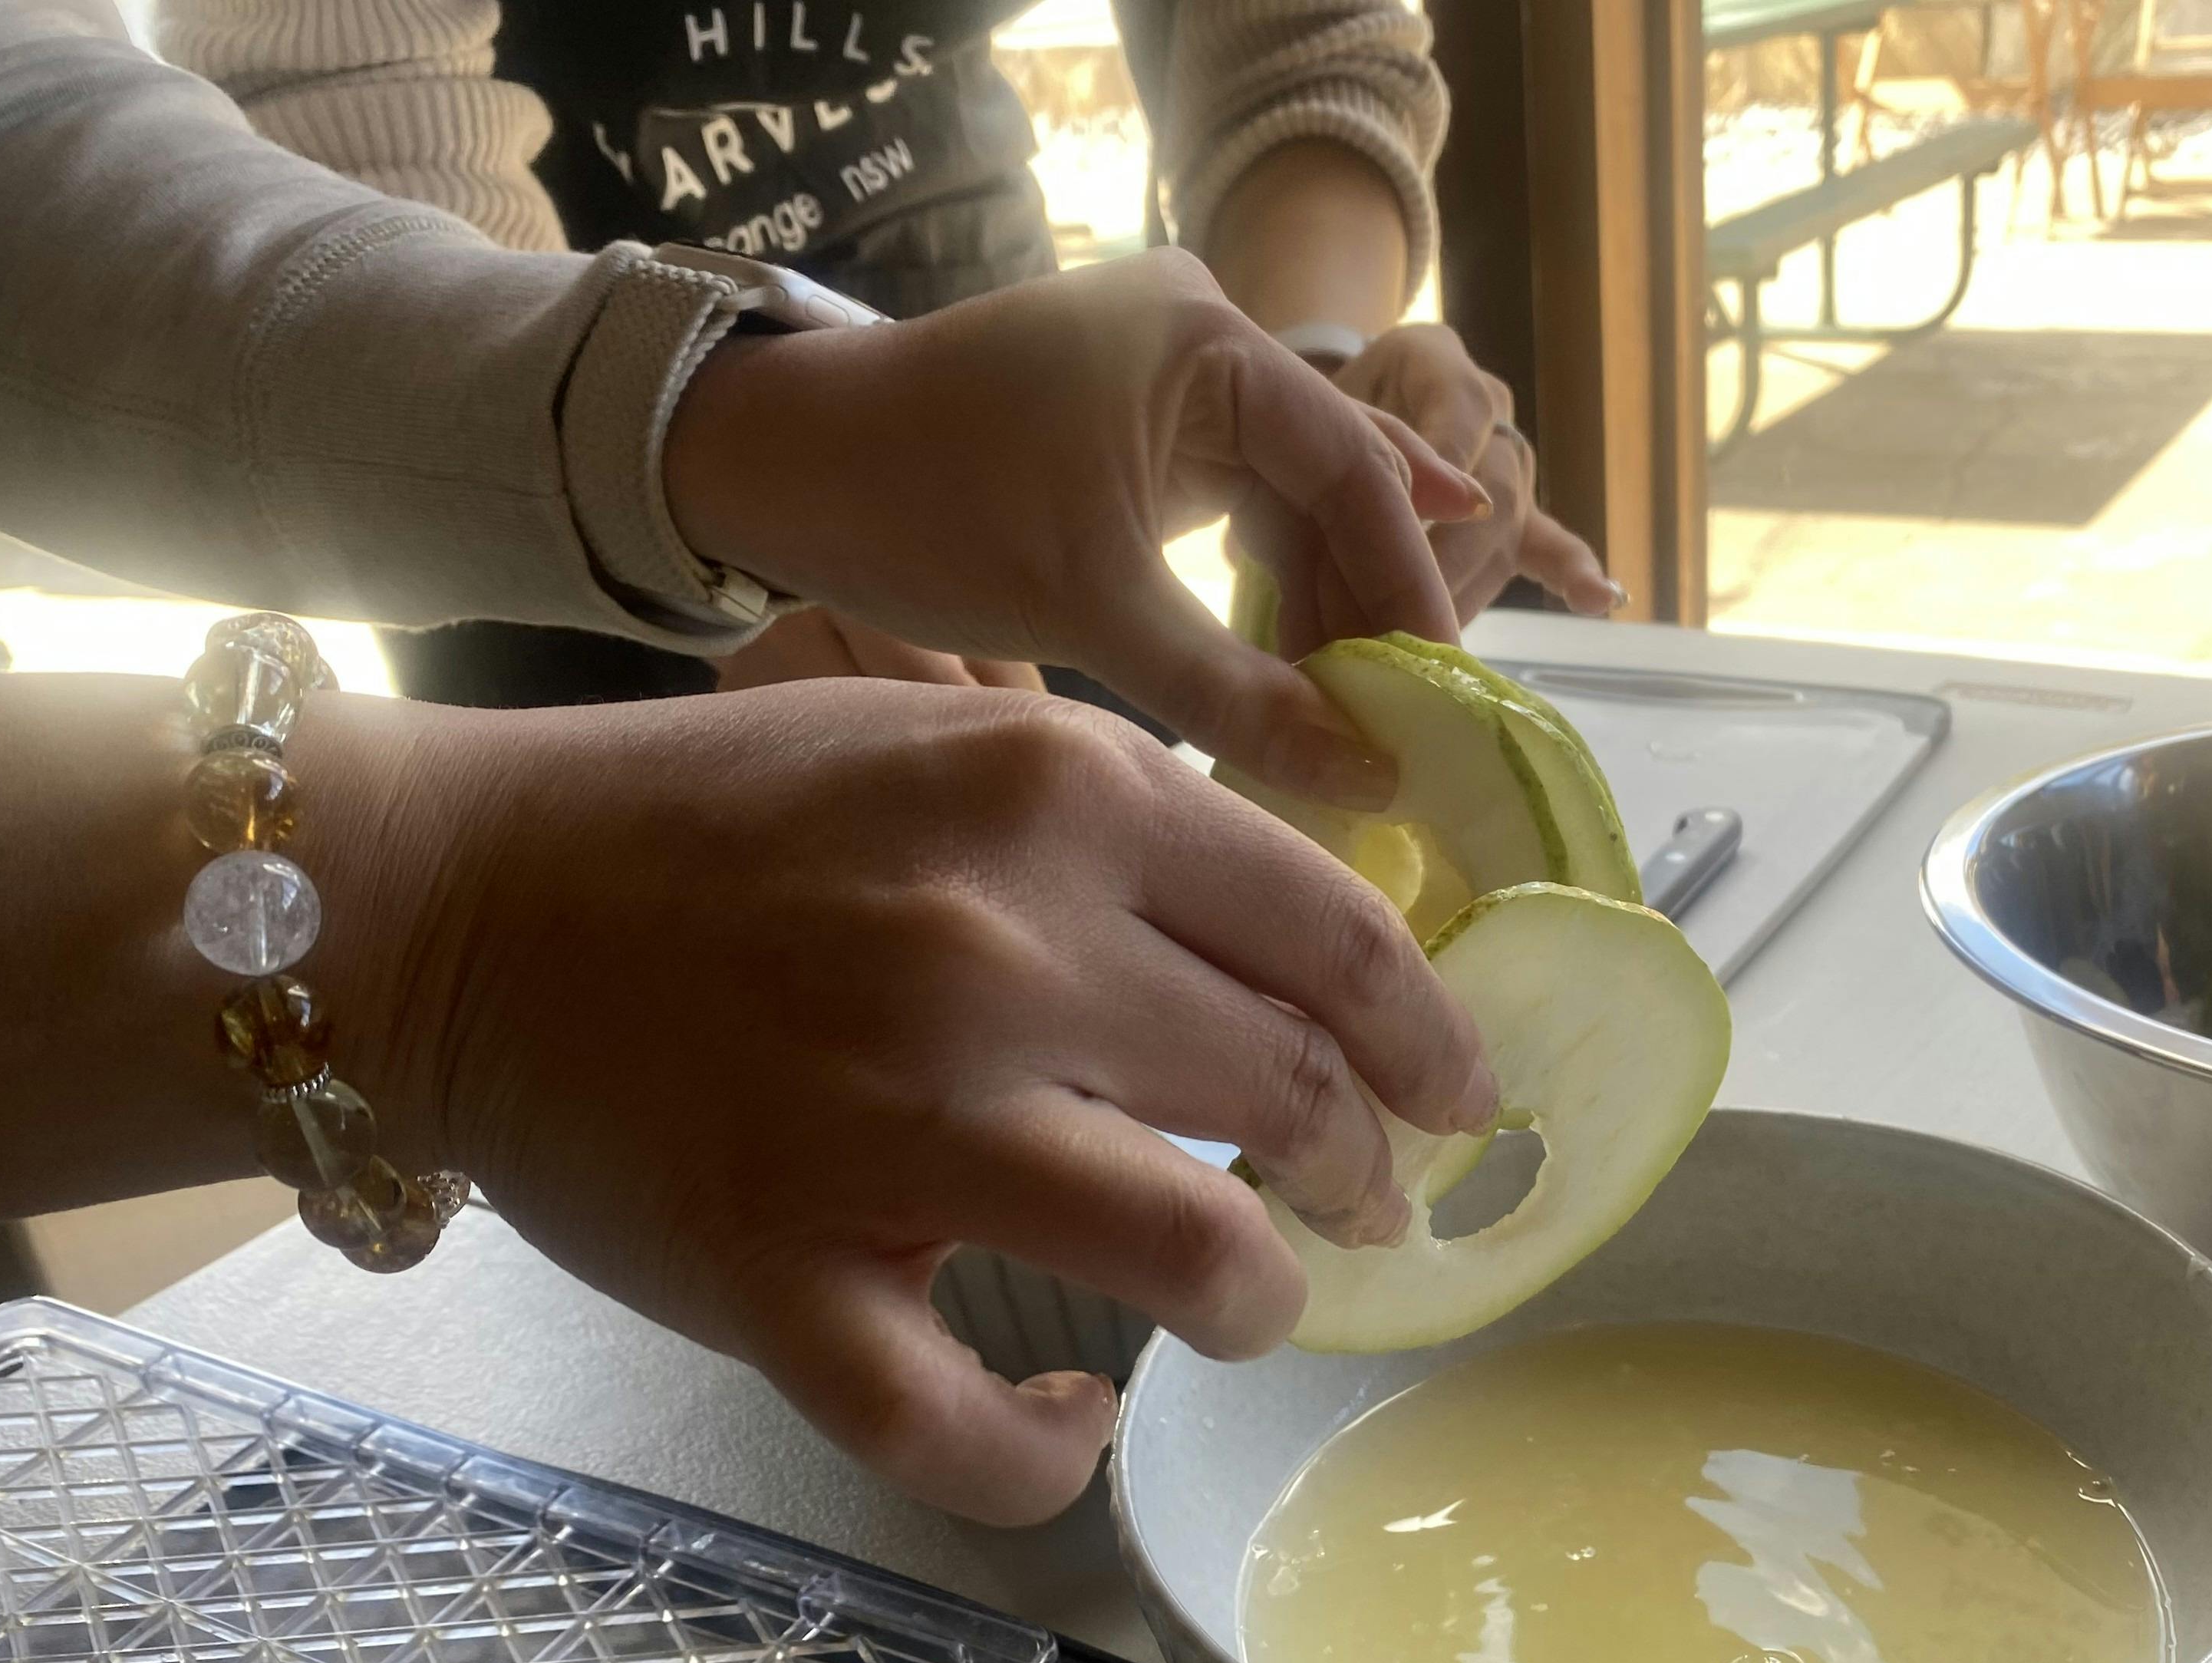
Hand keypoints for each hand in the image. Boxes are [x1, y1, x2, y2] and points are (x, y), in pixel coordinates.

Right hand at [325, 683, 1497, 1524]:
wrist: (454, 902)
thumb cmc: (714, 821)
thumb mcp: (944, 740)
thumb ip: (1123, 828)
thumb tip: (1311, 955)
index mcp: (1053, 802)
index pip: (1336, 938)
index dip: (1429, 1039)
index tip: (1458, 1095)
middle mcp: (996, 953)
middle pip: (1292, 1101)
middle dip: (1362, 1174)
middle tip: (1364, 1204)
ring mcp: (889, 1125)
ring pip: (1196, 1267)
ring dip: (1256, 1303)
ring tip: (1246, 1303)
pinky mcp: (779, 1275)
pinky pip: (962, 1428)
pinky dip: (1043, 1455)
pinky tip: (1065, 1422)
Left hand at [665, 249, 1489, 809]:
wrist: (770, 465)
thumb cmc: (918, 509)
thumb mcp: (1094, 608)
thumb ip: (1239, 694)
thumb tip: (1368, 777)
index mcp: (1205, 340)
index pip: (1353, 466)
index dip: (1406, 584)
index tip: (1441, 690)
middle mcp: (1203, 336)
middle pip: (1332, 479)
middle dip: (1366, 601)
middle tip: (1405, 720)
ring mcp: (1170, 376)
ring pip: (1286, 501)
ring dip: (1316, 605)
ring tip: (1350, 715)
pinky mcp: (1136, 424)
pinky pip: (1234, 506)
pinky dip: (1260, 589)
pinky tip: (1295, 670)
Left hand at [1330, 325, 1620, 624]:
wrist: (1322, 418)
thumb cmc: (1305, 417)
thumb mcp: (1303, 418)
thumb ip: (1327, 448)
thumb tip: (1330, 527)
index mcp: (1430, 360)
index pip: (1460, 409)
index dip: (1444, 466)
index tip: (1406, 523)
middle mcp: (1487, 406)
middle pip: (1490, 486)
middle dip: (1448, 557)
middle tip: (1401, 614)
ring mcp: (1509, 465)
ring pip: (1508, 530)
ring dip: (1465, 592)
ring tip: (1424, 647)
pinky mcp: (1521, 519)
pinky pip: (1553, 547)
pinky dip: (1573, 575)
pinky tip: (1601, 600)